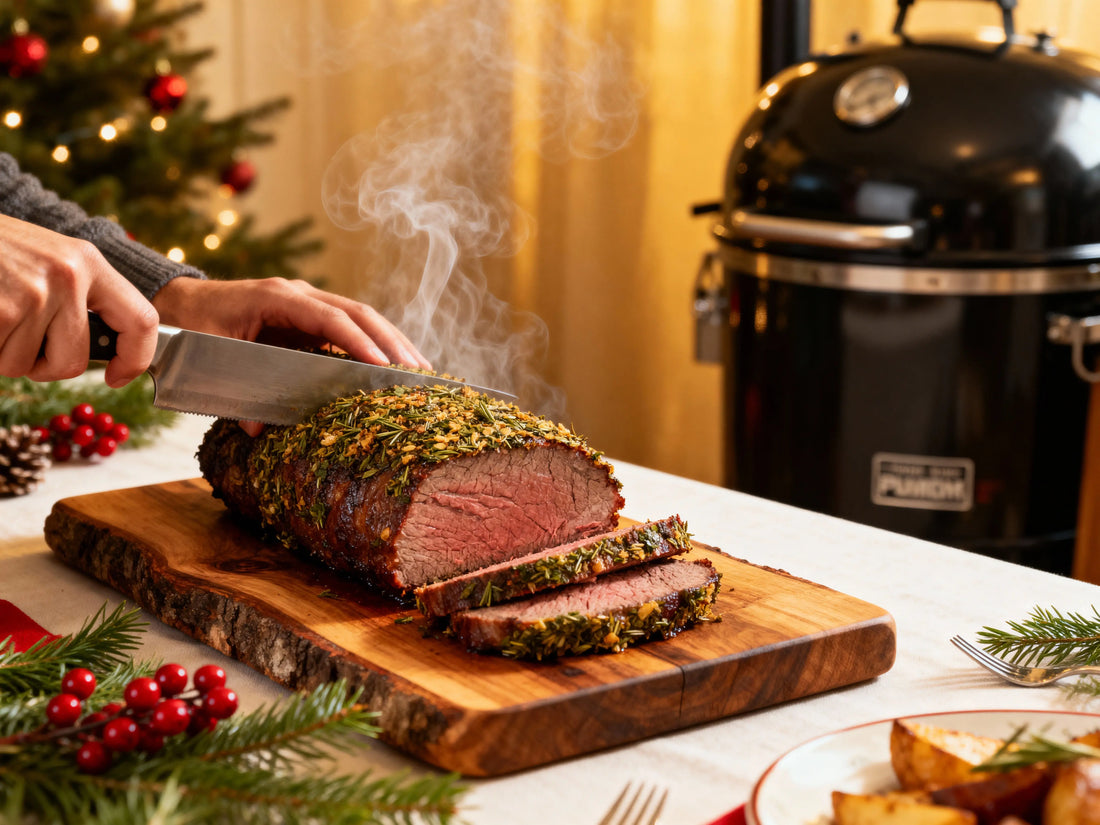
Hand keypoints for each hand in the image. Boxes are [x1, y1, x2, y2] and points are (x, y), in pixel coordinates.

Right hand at [0, 215, 157, 386]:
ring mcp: (33, 294)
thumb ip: (81, 297)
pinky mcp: (2, 312)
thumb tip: (112, 348)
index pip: (142, 321)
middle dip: (44, 366)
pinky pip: (0, 359)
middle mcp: (68, 277)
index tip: (118, 377)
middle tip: (21, 341)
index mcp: (89, 262)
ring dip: (5, 354)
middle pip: (74, 361)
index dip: (134, 359)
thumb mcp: (50, 259)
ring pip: (26, 366)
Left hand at [152, 277, 430, 435]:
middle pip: (358, 313)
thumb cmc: (193, 328)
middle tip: (418, 372)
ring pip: (362, 317)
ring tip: (419, 370)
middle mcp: (299, 294)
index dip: (360, 341)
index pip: (330, 318)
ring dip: (392, 342)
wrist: (180, 304)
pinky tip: (393, 366)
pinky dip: (375, 345)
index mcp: (276, 297)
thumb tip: (257, 429)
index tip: (384, 366)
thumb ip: (231, 393)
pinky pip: (350, 327)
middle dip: (391, 342)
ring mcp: (307, 302)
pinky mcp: (310, 316)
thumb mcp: (208, 359)